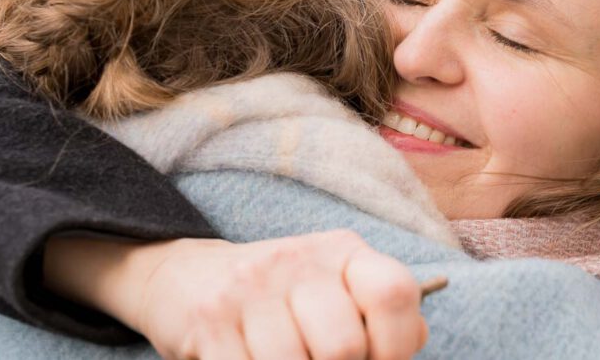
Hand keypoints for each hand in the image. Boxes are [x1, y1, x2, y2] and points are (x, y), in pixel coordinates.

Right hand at [45, 231, 427, 359]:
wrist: (187, 276)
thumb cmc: (280, 297)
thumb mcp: (335, 288)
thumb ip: (380, 313)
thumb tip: (413, 339)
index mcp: (342, 251)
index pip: (393, 292)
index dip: (396, 345)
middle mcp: (298, 260)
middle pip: (344, 347)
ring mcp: (249, 288)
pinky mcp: (208, 321)